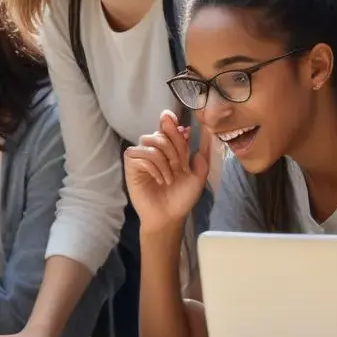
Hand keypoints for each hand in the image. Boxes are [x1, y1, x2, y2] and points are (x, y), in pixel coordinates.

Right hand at [124, 110, 209, 233]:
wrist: (169, 216)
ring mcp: (142, 156)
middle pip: (162, 133)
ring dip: (165, 159)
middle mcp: (155, 149)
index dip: (170, 122)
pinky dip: (154, 166)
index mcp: (170, 148)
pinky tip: (159, 180)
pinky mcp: (131, 165)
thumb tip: (205, 133)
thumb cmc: (182, 197)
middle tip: (181, 167)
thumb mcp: (198, 176)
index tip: (173, 120)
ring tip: (170, 177)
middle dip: (175, 148)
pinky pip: (140, 154)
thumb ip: (202, 156)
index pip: (168, 128)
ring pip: (151, 141)